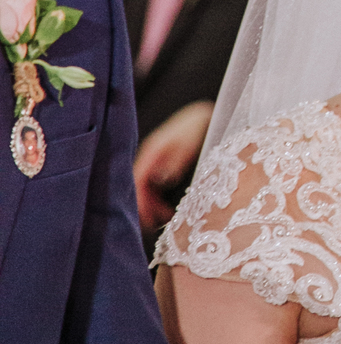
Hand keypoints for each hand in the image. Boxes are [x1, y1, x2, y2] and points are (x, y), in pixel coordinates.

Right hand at [134, 101, 213, 233]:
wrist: (200, 116)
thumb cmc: (195, 127)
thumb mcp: (188, 143)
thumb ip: (175, 160)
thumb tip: (163, 178)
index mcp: (151, 152)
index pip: (137, 180)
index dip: (139, 200)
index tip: (145, 218)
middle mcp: (148, 159)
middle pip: (138, 188)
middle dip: (143, 209)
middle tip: (152, 227)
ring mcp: (153, 163)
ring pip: (145, 190)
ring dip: (151, 207)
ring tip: (162, 224)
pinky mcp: (160, 167)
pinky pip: (153, 188)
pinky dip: (158, 202)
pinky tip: (167, 214)